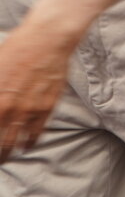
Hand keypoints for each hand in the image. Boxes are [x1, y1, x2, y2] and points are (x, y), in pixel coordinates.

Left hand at [0, 12, 79, 160]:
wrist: (49, 38)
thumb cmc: (17, 47)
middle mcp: (9, 107)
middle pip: (0, 140)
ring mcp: (29, 108)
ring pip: (15, 140)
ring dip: (8, 152)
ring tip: (6, 158)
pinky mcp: (47, 106)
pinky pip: (37, 130)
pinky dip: (30, 141)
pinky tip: (27, 146)